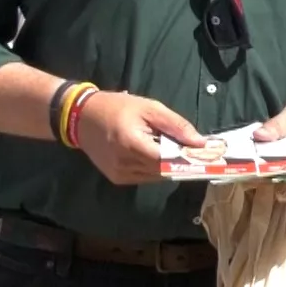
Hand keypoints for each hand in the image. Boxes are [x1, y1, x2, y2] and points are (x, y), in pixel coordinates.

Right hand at [75, 90, 203, 185]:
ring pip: (155, 177)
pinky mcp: (116, 179)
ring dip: (168, 166)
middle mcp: (124, 164)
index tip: (205, 155)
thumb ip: (176, 125)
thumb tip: (200, 142)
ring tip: (176, 151)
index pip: (167, 160)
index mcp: (131, 144)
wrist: (80, 117)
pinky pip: (144, 177)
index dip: (187, 159)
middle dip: (181, 162)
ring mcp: (119, 174)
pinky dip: (154, 169)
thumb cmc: (117, 108)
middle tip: (196, 153)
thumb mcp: (149, 108)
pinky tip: (155, 154)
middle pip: (163, 171)